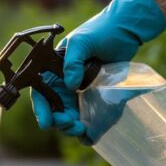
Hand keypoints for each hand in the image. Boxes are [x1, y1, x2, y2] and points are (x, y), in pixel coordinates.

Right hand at [31, 0, 165, 144]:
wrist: (125, 31)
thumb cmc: (101, 31)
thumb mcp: (82, 42)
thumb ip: (72, 62)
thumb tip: (70, 86)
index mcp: (54, 71)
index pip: (40, 93)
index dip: (41, 110)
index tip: (46, 123)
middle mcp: (64, 84)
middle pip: (54, 110)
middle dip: (59, 121)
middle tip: (71, 125)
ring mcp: (79, 93)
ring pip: (69, 117)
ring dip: (71, 127)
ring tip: (81, 129)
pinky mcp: (94, 98)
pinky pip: (87, 117)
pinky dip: (88, 128)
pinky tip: (90, 134)